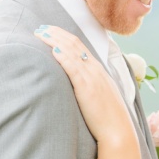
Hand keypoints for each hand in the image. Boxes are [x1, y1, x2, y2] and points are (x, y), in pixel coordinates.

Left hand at [35, 26, 136, 145]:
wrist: (117, 130)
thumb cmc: (107, 117)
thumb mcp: (100, 95)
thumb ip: (89, 84)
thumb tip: (78, 82)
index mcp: (98, 70)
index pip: (80, 46)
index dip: (64, 36)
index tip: (51, 31)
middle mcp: (95, 69)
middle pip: (74, 44)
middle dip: (56, 34)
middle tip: (40, 28)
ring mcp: (91, 77)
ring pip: (71, 52)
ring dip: (54, 41)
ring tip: (40, 34)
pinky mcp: (86, 88)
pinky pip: (73, 68)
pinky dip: (62, 57)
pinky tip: (52, 50)